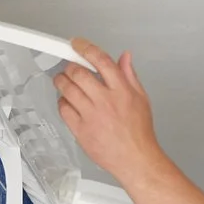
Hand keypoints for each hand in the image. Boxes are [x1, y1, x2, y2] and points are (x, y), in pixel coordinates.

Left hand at [52, 37, 159, 188]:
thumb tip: (124, 58)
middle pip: (79, 73)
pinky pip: (64, 110)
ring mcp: (91, 116)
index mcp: (121, 90)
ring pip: (68, 89)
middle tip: (69, 67)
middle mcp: (105, 101)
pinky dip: (62, 102)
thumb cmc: (138, 132)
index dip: (85, 48)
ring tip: (63, 81)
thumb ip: (130, 76)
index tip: (76, 44)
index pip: (100, 60)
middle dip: (70, 66)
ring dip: (61, 81)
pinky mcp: (81, 130)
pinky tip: (67, 101)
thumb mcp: (141, 98)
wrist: (135, 159)